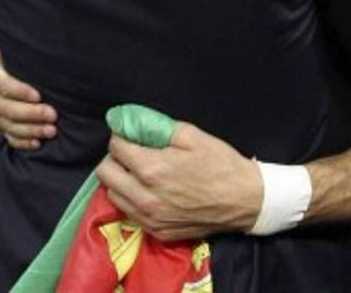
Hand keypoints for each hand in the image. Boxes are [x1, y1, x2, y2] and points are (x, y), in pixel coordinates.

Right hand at [0, 48, 56, 149]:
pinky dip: (24, 143)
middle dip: (29, 114)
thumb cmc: (13, 60)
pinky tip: (39, 143)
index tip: (38, 94)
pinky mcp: (3, 128)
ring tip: (52, 130)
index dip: (17, 90)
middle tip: (53, 114)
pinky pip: (10, 139)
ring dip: (30, 130)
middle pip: (4, 109)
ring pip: (9, 126)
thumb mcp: (7, 46)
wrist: (12, 76)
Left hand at [95, 122, 262, 241]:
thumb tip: (131, 120)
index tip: (132, 134)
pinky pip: (129, 213)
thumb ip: (157, 126)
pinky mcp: (157, 232)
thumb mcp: (192, 135)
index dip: (122, 135)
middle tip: (132, 152)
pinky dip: (132, 199)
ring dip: (120, 180)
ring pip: (112, 195)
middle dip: (115, 157)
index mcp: (152, 169)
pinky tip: (149, 191)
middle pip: (105, 172)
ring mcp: (150, 218)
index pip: (115, 147)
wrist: (245, 200)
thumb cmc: (220, 163)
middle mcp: (145, 196)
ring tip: (139, 172)